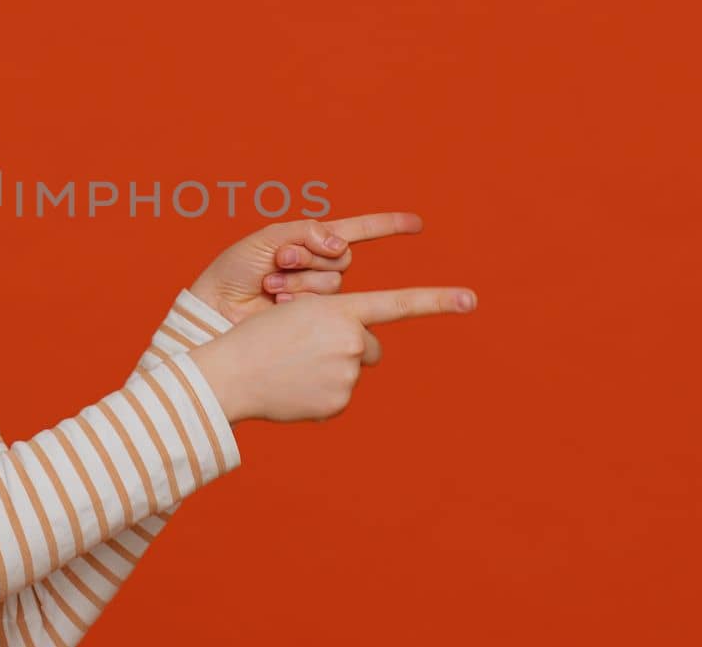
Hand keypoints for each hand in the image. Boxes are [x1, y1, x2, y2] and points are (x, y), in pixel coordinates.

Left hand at [186, 213, 425, 324]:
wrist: (214, 310)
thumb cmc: (234, 272)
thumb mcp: (266, 239)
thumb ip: (305, 232)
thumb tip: (339, 243)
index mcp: (312, 245)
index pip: (359, 232)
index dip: (388, 227)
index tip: (418, 224)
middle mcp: (320, 271)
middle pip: (342, 261)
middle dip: (308, 259)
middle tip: (278, 264)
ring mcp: (318, 300)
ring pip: (333, 287)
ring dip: (299, 284)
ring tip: (270, 289)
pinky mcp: (314, 325)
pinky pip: (325, 312)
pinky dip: (299, 304)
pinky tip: (276, 307)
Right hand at [190, 284, 476, 422]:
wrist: (230, 374)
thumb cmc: (259, 338)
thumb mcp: (298, 313)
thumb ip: (338, 325)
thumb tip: (363, 352)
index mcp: (341, 310)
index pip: (399, 303)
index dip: (438, 300)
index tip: (472, 299)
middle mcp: (351, 340)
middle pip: (370, 346)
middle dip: (351, 348)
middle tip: (310, 350)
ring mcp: (347, 374)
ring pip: (352, 372)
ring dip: (330, 371)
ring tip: (294, 369)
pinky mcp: (338, 403)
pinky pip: (338, 396)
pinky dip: (320, 393)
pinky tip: (295, 389)